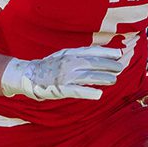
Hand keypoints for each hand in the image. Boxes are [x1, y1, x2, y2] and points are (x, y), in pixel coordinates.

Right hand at [1, 46, 124, 100]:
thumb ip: (80, 55)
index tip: (119, 54)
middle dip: (108, 65)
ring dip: (102, 78)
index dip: (106, 52)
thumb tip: (101, 54)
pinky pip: (76, 91)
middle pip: (92, 63)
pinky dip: (88, 93)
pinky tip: (99, 94)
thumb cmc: (49, 66)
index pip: (91, 51)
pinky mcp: (60, 89)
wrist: (28, 75)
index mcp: (69, 54)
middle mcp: (68, 63)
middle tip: (120, 68)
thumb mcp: (64, 55)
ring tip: (113, 80)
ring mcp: (64, 76)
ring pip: (87, 77)